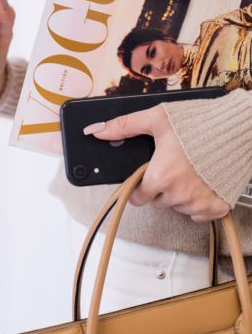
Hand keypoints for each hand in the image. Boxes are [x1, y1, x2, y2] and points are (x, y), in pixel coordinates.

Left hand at [84, 105, 229, 222]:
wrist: (235, 129)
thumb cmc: (198, 123)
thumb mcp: (156, 119)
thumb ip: (124, 126)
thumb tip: (97, 129)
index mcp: (160, 176)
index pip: (138, 196)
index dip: (139, 186)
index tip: (145, 178)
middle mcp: (178, 194)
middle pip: (158, 201)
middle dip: (159, 187)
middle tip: (170, 166)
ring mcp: (199, 203)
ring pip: (178, 207)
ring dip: (179, 194)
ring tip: (188, 170)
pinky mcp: (217, 207)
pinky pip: (199, 214)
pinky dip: (198, 202)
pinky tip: (201, 182)